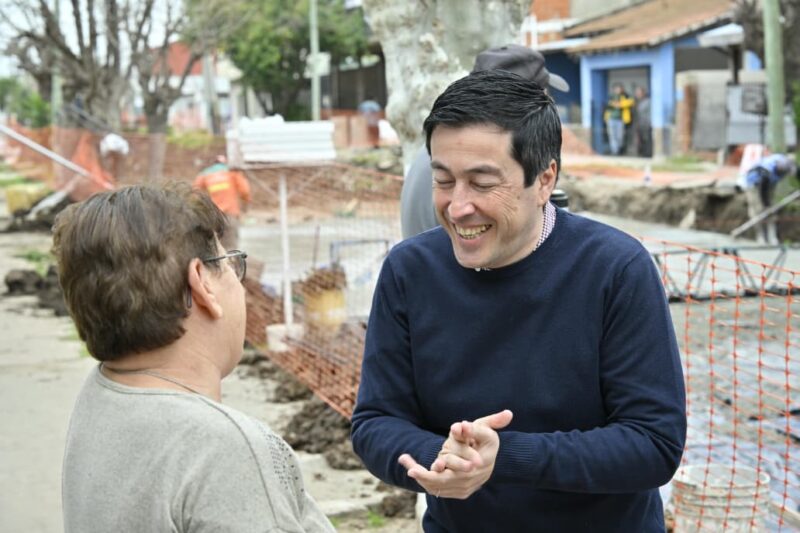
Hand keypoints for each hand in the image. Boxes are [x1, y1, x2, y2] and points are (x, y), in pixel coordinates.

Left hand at [398, 409, 512, 499]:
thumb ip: (493, 421)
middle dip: (430, 476)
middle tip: (412, 471)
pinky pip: (435, 487)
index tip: (438, 459)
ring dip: (422, 477)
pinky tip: (408, 465)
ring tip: (407, 467)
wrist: (483, 461)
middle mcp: (474, 475)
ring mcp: (465, 485)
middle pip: (450, 479)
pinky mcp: (455, 491)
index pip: (469, 462)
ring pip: (440, 485)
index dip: (453, 460)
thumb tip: (508, 413)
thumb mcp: (486, 427)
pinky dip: (422, 477)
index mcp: (484, 460)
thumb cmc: (482, 439)